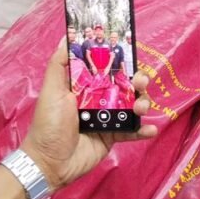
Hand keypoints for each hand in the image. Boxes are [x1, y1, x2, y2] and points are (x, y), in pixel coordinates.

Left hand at [20, 43, 157, 192]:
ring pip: (133, 105)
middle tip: (140, 83)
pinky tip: (150, 129)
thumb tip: (65, 36)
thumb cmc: (48, 124)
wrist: (49, 163)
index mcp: (87, 86)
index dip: (123, 61)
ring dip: (143, 103)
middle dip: (139, 81)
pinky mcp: (113, 136)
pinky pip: (132, 131)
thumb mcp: (51, 91)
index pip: (110, 68)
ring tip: (140, 109)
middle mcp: (100, 99)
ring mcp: (109, 118)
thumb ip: (59, 65)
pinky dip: (144, 130)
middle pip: (127, 84)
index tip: (133, 54)